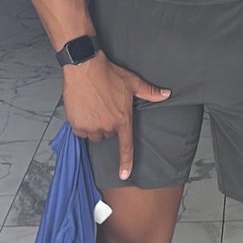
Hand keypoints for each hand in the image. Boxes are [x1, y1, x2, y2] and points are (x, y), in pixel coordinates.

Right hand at [62, 52, 170, 180]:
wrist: (84, 67)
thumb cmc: (108, 74)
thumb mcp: (132, 82)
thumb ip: (149, 92)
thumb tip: (166, 94)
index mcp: (123, 119)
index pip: (126, 146)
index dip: (126, 162)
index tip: (125, 175)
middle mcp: (107, 126)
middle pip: (107, 135)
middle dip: (106, 125)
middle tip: (105, 108)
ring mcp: (91, 127)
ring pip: (93, 134)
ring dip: (93, 126)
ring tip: (94, 107)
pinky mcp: (76, 124)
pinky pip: (80, 131)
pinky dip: (81, 124)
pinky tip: (83, 109)